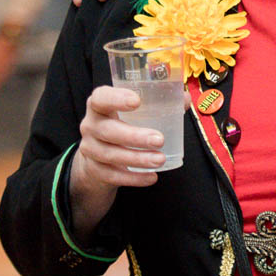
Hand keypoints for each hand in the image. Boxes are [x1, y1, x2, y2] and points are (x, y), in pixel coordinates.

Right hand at [68, 85, 168, 235]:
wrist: (97, 156)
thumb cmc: (121, 125)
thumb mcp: (132, 112)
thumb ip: (158, 103)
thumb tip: (185, 99)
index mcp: (99, 105)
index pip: (101, 98)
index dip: (116, 98)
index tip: (137, 101)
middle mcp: (91, 125)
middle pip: (108, 130)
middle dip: (134, 136)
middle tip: (159, 139)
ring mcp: (90, 149)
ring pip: (111, 154)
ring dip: (138, 158)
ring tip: (160, 159)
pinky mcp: (95, 170)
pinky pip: (113, 175)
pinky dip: (134, 177)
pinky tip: (151, 177)